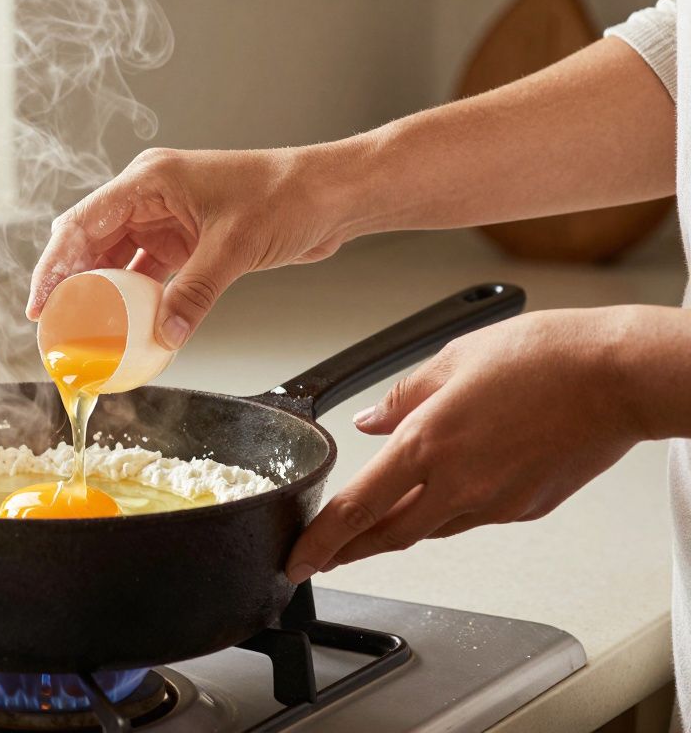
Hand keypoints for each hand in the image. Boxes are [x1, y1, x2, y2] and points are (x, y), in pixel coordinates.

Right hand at [26, 147, 355, 348]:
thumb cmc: (288, 196)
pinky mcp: (186, 240)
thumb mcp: (234, 247)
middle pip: (91, 242)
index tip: (40, 304)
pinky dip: (136, 299)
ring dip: (102, 295)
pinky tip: (128, 326)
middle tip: (56, 326)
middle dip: (70, 284)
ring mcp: (168, 218)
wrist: (331, 196)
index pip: (82, 222)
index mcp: (151, 180)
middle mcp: (152, 196)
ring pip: (116, 260)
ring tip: (86, 332)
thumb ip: (193, 294)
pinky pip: (147, 273)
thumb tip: (161, 338)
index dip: (54, 265)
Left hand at [285, 307, 653, 583]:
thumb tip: (369, 420)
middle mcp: (459, 483)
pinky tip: (446, 493)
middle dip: (350, 550)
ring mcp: (495, 503)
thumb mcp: (452, 359)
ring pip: (431, 529)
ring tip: (374, 527)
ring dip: (398, 531)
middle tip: (325, 555)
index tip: (298, 559)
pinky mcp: (526, 508)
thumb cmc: (545, 358)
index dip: (321, 541)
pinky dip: (448, 510)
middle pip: (389, 536)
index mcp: (428, 443)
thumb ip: (402, 397)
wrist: (618, 376)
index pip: (357, 508)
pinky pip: (473, 517)